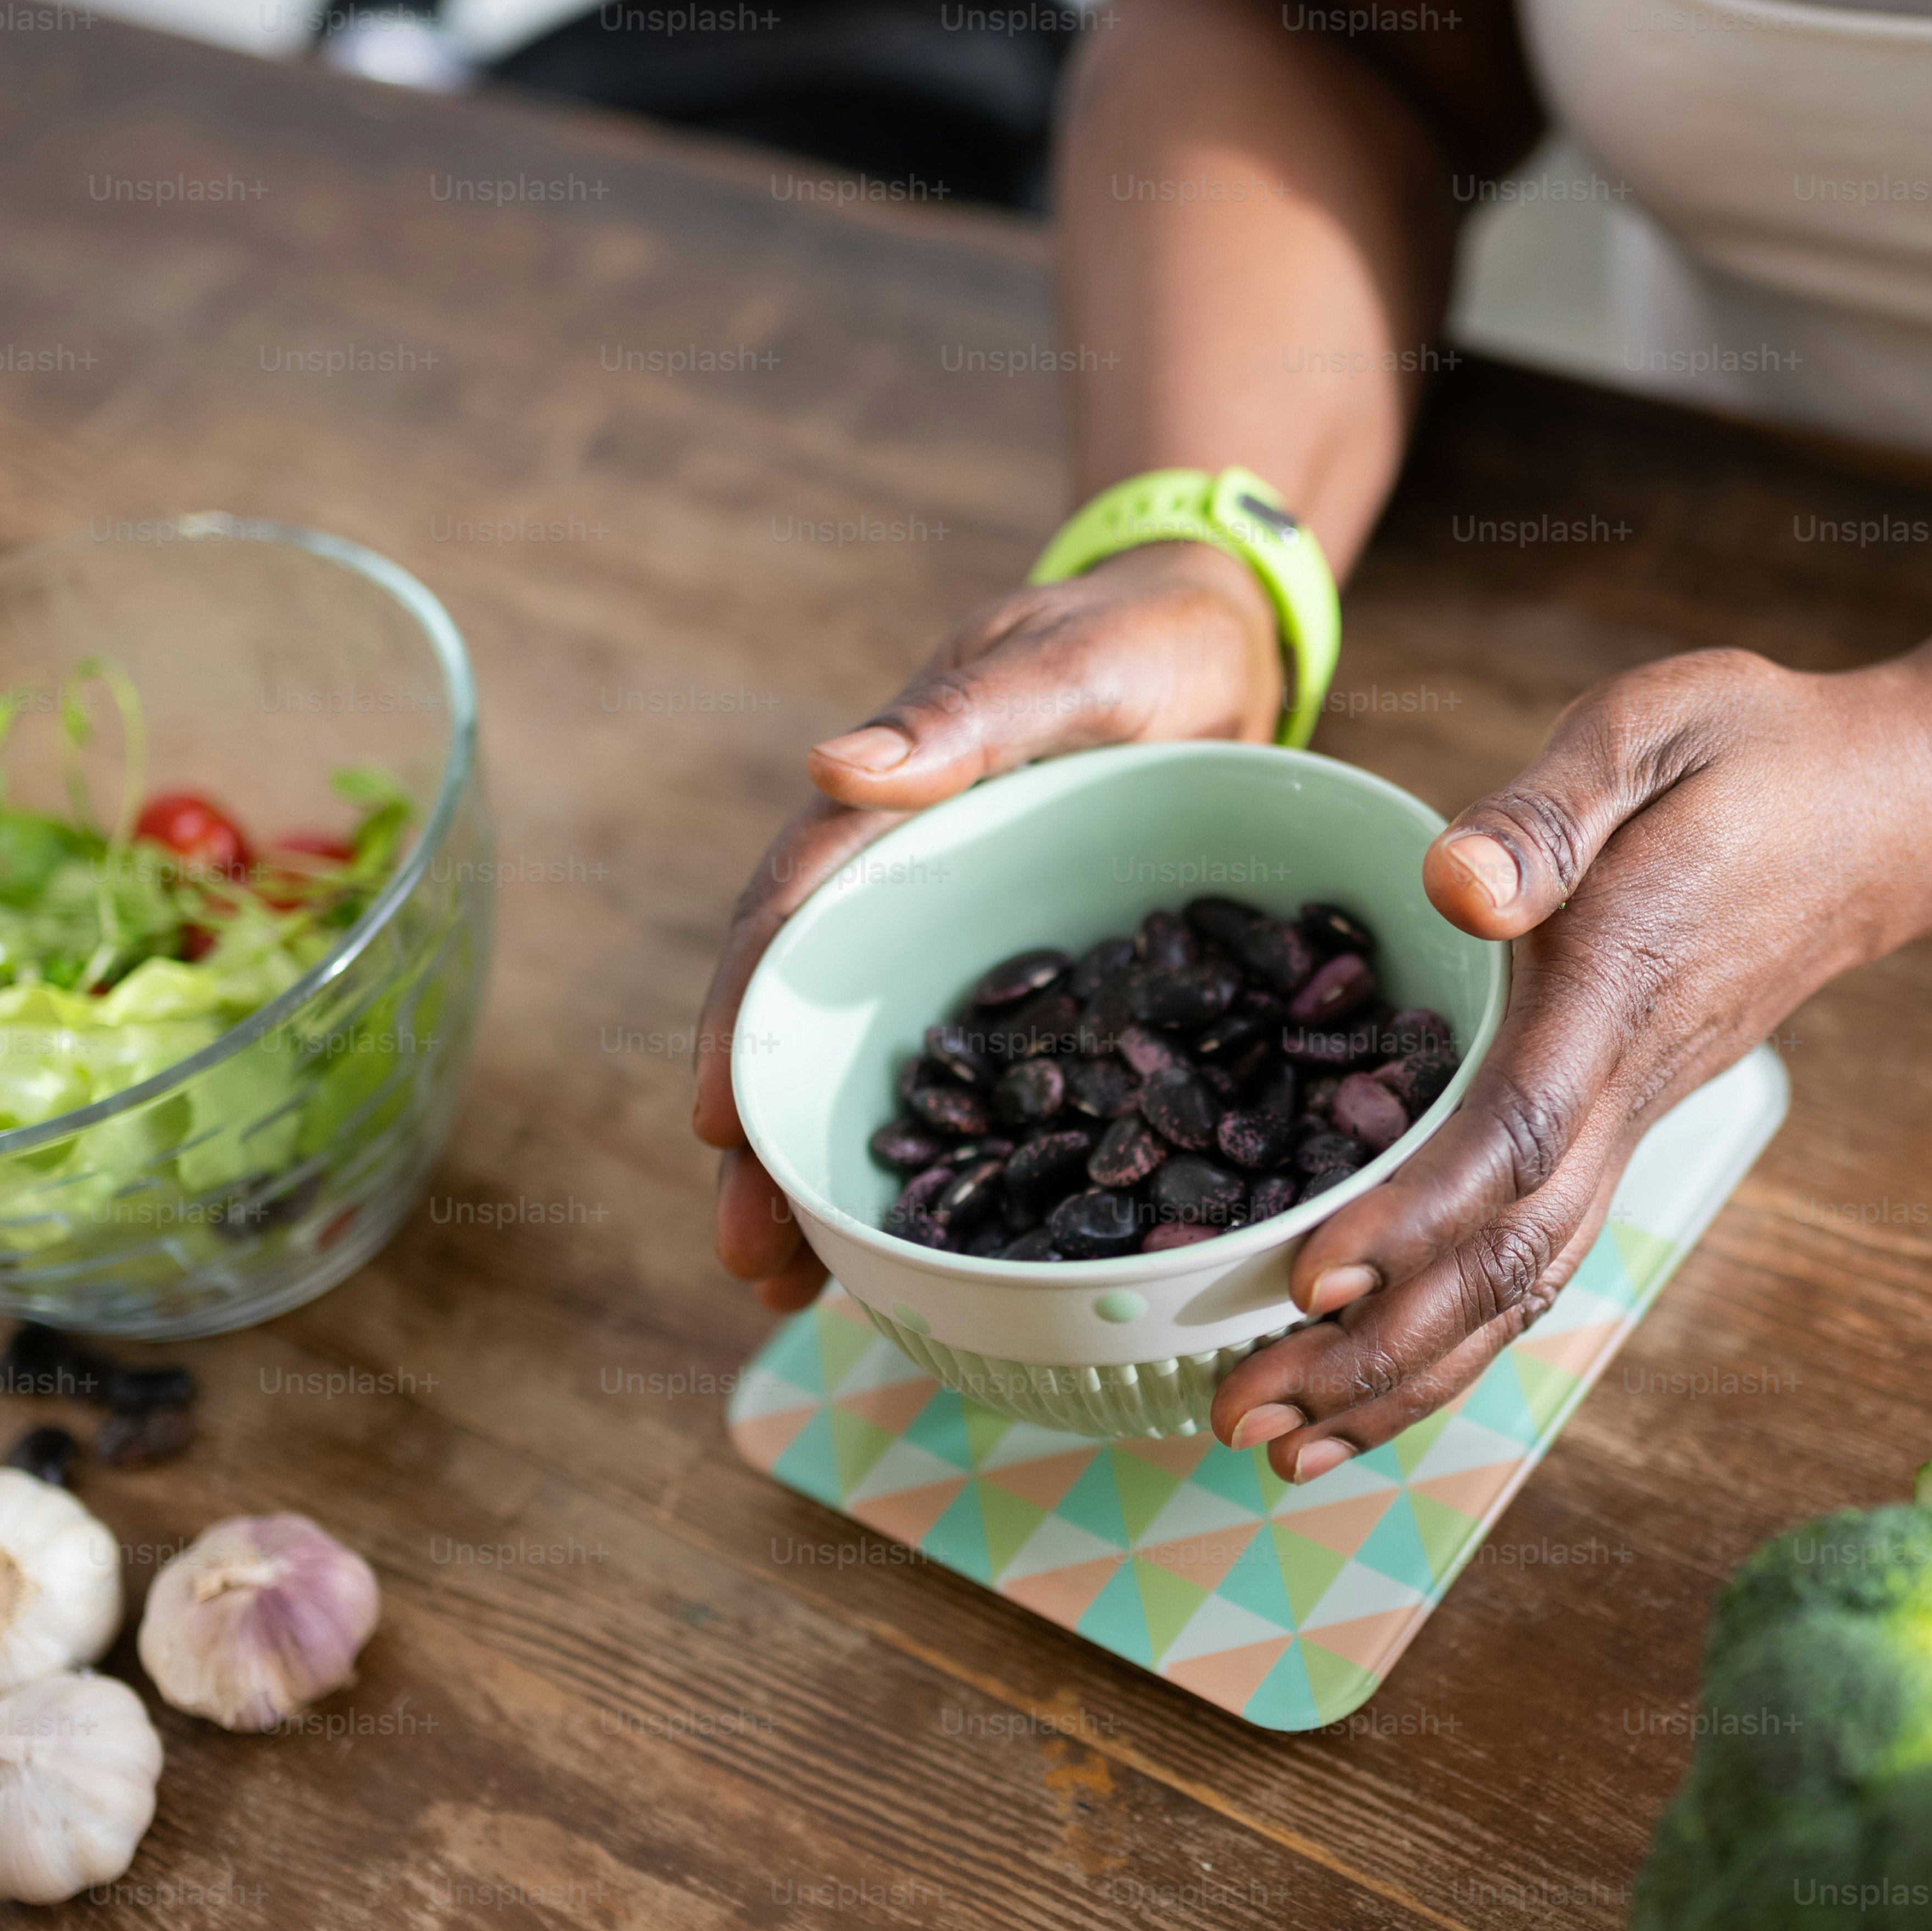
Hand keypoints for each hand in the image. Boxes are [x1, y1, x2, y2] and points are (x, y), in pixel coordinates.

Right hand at [694, 540, 1287, 1307]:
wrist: (1216, 642)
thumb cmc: (1135, 636)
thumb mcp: (1066, 662)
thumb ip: (965, 714)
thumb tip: (829, 765)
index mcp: (889, 811)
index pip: (791, 920)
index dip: (746, 1023)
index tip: (714, 1123)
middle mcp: (904, 887)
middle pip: (812, 1024)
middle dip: (769, 1147)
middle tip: (747, 1261)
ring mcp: (961, 941)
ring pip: (882, 1070)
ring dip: (837, 1179)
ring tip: (796, 1294)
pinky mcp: (1034, 986)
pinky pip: (983, 1084)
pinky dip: (953, 1165)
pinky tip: (926, 1257)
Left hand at [1206, 649, 1931, 1478]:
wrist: (1883, 813)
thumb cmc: (1753, 755)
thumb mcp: (1654, 726)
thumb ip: (1551, 809)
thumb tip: (1460, 882)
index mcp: (1613, 991)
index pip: (1511, 1137)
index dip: (1412, 1218)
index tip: (1310, 1277)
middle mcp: (1624, 1088)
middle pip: (1504, 1259)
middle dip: (1372, 1349)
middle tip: (1237, 1412)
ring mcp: (1630, 1125)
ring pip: (1520, 1288)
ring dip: (1399, 1376)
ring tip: (1274, 1438)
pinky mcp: (1621, 1132)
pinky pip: (1536, 1263)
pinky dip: (1453, 1340)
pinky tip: (1369, 1388)